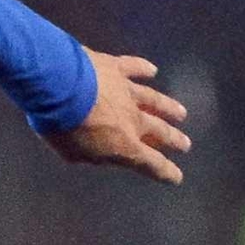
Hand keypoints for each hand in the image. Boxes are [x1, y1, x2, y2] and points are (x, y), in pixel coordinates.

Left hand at [51, 51, 187, 185]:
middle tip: (186, 144)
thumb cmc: (62, 127)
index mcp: (124, 145)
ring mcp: (127, 91)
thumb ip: (90, 154)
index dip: (165, 171)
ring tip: (181, 112)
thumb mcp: (73, 153)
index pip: (151, 163)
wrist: (58, 86)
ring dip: (168, 107)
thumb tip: (100, 150)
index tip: (177, 177)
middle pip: (160, 131)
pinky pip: (134, 68)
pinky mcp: (116, 68)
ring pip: (154, 100)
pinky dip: (143, 68)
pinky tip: (152, 70)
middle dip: (174, 139)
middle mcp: (133, 119)